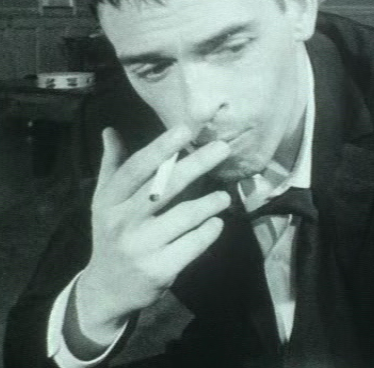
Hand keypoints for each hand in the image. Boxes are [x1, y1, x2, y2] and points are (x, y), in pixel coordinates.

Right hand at [75, 125, 230, 342]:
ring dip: (210, 203)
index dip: (161, 147)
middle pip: (164, 187)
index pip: (136, 168)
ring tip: (224, 196)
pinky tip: (217, 223)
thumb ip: (113, 165)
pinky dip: (209, 231)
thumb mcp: (104, 201)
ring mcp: (141, 247)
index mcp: (109, 200)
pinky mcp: (159, 270)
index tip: (186, 129)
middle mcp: (122, 222)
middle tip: (223, 148)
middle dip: (196, 164)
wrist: (106, 289)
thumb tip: (110, 130)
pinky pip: (193, 245)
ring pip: (184, 216)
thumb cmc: (111, 234)